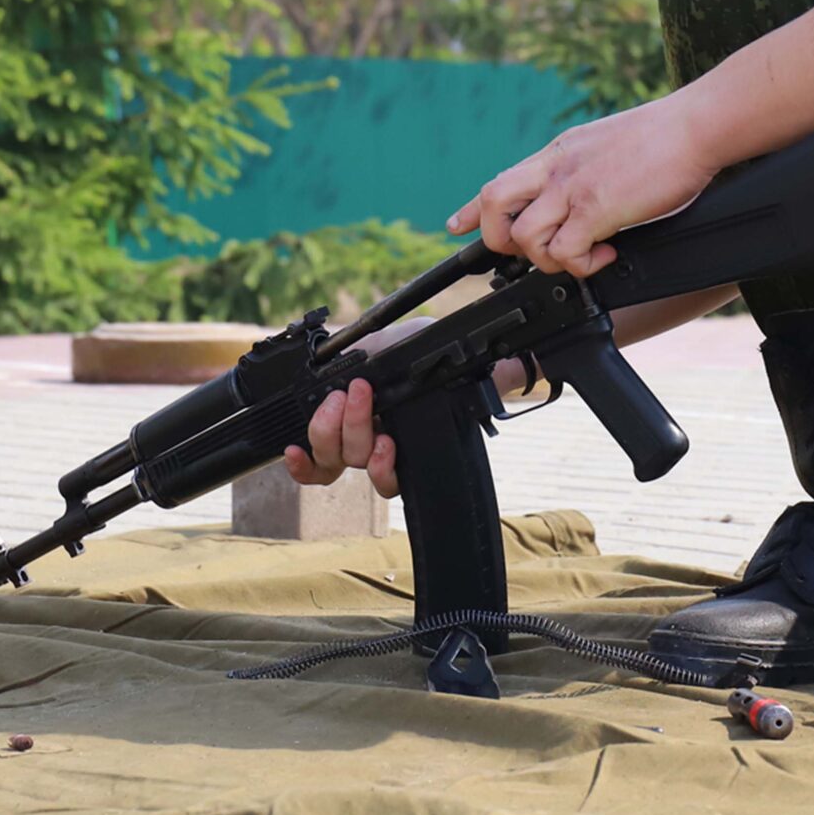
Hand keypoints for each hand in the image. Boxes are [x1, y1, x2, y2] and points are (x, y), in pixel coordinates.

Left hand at [279, 356, 534, 498]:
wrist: (390, 337)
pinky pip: (311, 465)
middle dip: (355, 428)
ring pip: (332, 458)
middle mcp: (377, 448)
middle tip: (359, 392)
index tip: (384, 440)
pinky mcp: (323, 436)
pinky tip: (292, 450)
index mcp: (405, 440)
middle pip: (358, 461)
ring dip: (330, 429)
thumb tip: (521, 368)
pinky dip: (301, 462)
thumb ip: (487, 371)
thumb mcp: (454, 358)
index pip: (394, 477)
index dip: (383, 467)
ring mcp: (347, 444)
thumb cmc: (424, 347)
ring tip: (337, 396)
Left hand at [446, 95, 720, 278]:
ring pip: (524, 236)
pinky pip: (565, 251)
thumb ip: (586, 168)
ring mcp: (573, 187)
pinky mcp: (597, 207)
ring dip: (549, 258)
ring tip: (584, 254)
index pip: (502, 179)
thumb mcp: (607, 144)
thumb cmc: (667, 136)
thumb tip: (587, 196)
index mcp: (560, 153)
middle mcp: (558, 168)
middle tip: (535, 253)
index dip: (474, 208)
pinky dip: (581, 264)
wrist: (697, 125)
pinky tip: (607, 252)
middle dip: (499, 239)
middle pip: (495, 203)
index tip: (456, 225)